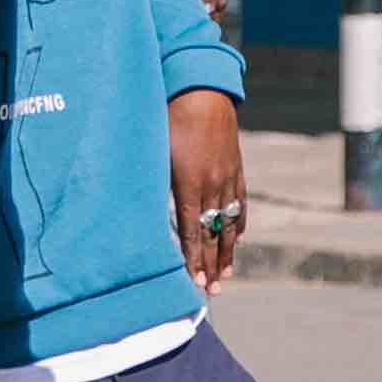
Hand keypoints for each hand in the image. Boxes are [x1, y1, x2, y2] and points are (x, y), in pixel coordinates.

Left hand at [171, 87, 251, 286]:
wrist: (202, 90)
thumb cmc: (168, 117)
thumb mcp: (154, 150)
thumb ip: (153, 184)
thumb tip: (141, 214)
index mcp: (188, 183)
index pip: (190, 232)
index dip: (192, 259)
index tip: (194, 283)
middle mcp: (212, 185)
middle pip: (212, 234)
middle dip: (210, 265)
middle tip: (211, 292)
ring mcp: (227, 178)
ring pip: (229, 223)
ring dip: (226, 252)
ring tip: (225, 275)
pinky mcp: (236, 168)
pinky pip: (240, 203)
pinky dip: (238, 225)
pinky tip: (235, 240)